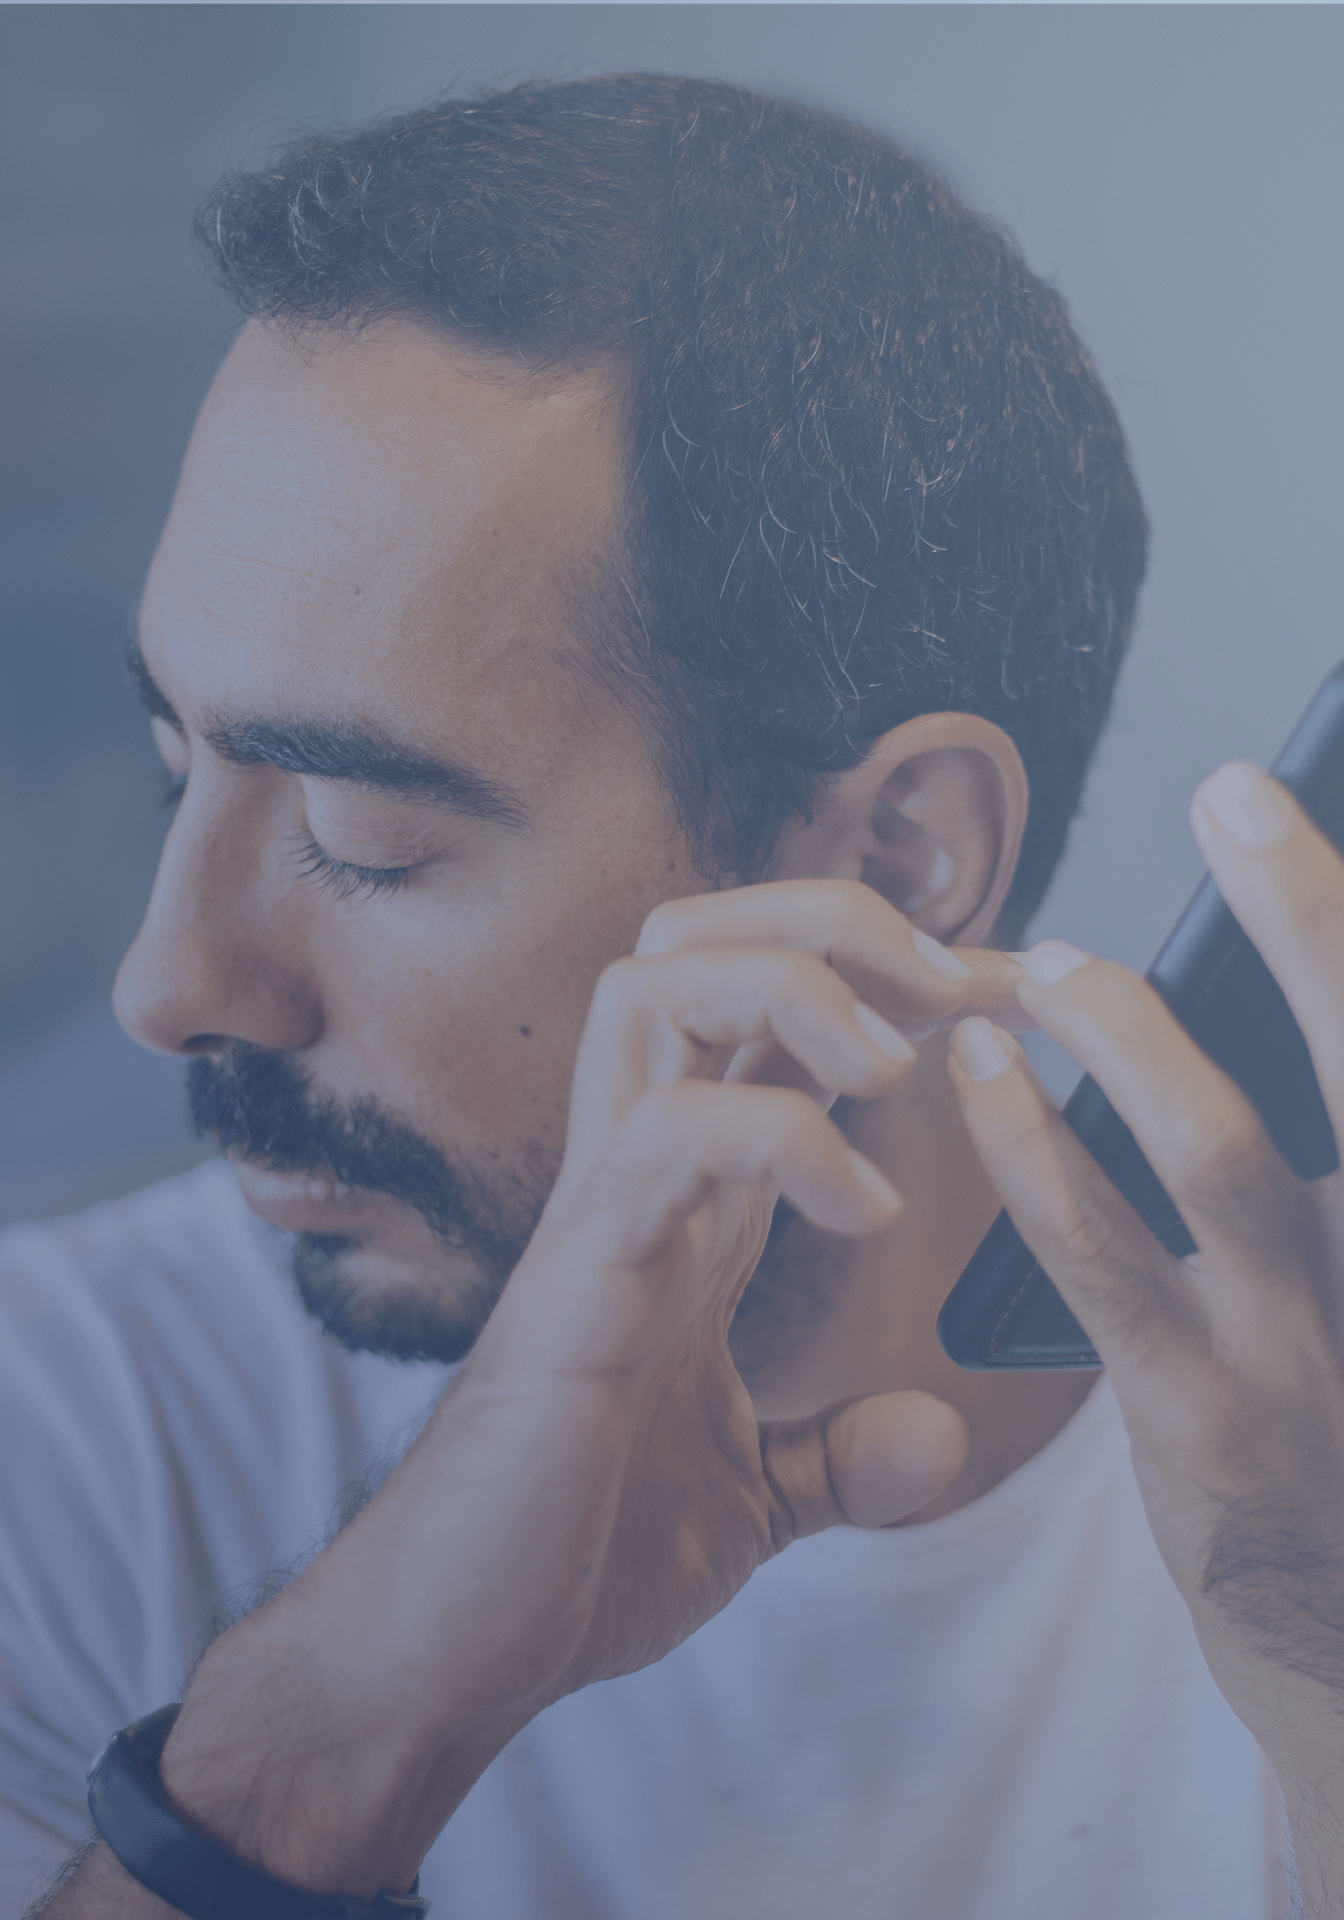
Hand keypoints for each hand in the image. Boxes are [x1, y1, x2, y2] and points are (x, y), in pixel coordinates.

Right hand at [161, 880, 1019, 1897]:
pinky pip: (672, 1131)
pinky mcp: (581, 1273)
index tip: (1006, 1001)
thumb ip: (840, 1452)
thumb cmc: (576, 1555)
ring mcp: (602, 1207)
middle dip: (832, 919)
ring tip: (894, 1071)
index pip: (766, 1015)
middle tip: (951, 988)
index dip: (890, 979)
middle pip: (695, 936)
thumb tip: (936, 1433)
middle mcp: (640, 1170)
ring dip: (798, 986)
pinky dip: (785, 1139)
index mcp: (689, 1200)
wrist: (456, 1652)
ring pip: (657, 983)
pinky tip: (861, 1213)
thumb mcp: (754, 1497)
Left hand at [947, 763, 1343, 1917]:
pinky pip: (1095, 1250)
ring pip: (1225, 1146)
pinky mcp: (1198, 1410)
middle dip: (1307, 918)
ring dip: (1132, 1029)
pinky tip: (981, 1073)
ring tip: (1057, 958)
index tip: (1286, 810)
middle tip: (1231, 797)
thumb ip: (1333, 1140)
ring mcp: (1314, 1347)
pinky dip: (1031, 1142)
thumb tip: (1288, 988)